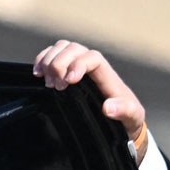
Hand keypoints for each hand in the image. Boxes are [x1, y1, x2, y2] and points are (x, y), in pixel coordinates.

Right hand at [33, 39, 148, 158]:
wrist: (120, 121)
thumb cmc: (126, 117)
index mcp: (107, 75)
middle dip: (60, 64)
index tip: (68, 81)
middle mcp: (92, 66)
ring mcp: (78, 66)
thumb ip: (124, 111)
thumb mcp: (132, 117)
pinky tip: (38, 74)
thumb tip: (108, 107)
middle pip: (74, 49)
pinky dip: (42, 60)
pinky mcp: (66, 71)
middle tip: (56, 86)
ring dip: (49, 61)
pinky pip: (52, 54)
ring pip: (62, 48)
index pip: (93, 58)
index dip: (78, 64)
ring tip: (48, 83)